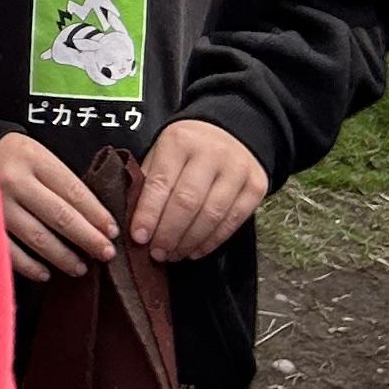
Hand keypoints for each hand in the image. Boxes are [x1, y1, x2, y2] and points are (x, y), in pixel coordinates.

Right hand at [0, 127, 115, 283]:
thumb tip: (99, 221)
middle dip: (88, 238)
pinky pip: (10, 252)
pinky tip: (45, 273)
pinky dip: (30, 266)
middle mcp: (12, 178)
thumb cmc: (10, 161)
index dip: (97, 214)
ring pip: (38, 237)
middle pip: (60, 215)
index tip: (112, 232)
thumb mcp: (35, 157)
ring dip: (63, 256)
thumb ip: (60, 182)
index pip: (74, 191)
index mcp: (31, 157)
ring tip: (80, 268)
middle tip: (106, 254)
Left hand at [130, 115, 269, 263]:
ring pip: (211, 215)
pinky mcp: (256, 187)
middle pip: (187, 202)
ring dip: (189, 242)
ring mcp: (237, 170)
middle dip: (169, 234)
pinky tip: (195, 250)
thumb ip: (148, 182)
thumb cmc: (187, 148)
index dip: (148, 214)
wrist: (231, 133)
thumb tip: (133, 221)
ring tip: (174, 254)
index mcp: (179, 141)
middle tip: (157, 253)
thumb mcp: (162, 152)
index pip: (160, 183)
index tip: (139, 237)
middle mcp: (211, 153)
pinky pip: (233, 221)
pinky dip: (212, 241)